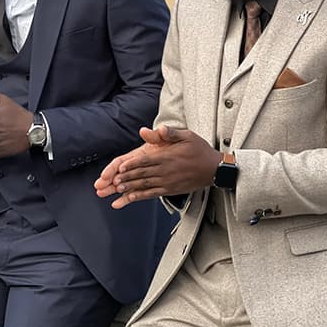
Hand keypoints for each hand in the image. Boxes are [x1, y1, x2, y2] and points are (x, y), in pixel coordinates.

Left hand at [95, 125, 220, 208]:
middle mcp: (166, 171)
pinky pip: (153, 194)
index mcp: (167, 157)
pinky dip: (141, 196)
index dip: (132, 165)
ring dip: (130, 188)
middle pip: (142, 174)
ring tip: (117, 191)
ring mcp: (168, 182)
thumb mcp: (187, 135)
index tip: (120, 168)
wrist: (214, 169)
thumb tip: (157, 128)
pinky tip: (131, 198)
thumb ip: (170, 133)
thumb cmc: (200, 150)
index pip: (145, 161)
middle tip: (111, 182)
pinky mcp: (170, 190)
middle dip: (126, 178)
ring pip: (145, 185)